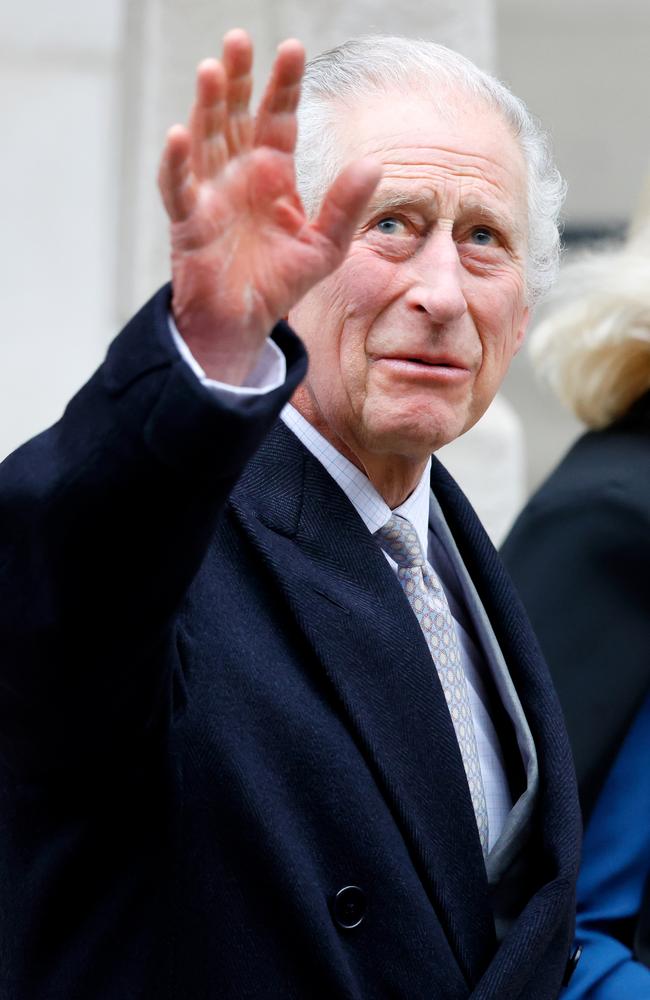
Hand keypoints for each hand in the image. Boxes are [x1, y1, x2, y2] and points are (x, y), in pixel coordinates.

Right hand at [158, 29, 380, 384]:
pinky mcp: (189, 220)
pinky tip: (180, 135)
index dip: (283, 85)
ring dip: (207, 106)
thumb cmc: (280, 281)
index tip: (292, 48)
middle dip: (238, 79)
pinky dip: (177, 163)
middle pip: (236, 115)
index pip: (278, 117)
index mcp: (272, 173)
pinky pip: (180, 186)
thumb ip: (346, 206)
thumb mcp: (324, 245)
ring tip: (213, 70)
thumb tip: (375, 164)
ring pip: (205, 139)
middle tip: (239, 39)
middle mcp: (239, 173)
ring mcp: (211, 193)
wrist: (244, 321)